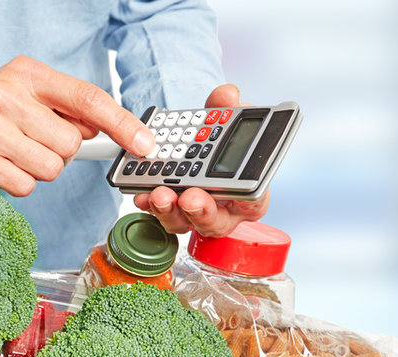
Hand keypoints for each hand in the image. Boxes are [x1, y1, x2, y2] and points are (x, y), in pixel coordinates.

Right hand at [0, 55, 154, 195]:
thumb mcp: (30, 92)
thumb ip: (70, 106)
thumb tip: (111, 132)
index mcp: (28, 73)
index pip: (88, 98)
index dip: (121, 123)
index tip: (144, 143)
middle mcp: (8, 96)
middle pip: (71, 143)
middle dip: (62, 149)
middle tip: (36, 138)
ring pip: (52, 167)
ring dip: (42, 167)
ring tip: (18, 151)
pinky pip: (28, 186)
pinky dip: (22, 182)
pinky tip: (3, 165)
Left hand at [133, 84, 269, 236]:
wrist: (187, 141)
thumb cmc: (215, 139)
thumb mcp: (222, 117)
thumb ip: (226, 106)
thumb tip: (228, 94)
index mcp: (245, 191)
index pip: (254, 203)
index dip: (249, 201)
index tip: (238, 191)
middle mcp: (221, 209)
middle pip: (216, 220)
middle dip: (202, 210)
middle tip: (190, 197)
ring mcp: (194, 214)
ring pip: (185, 221)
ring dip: (171, 209)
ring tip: (160, 193)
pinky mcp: (170, 212)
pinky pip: (162, 213)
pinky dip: (151, 204)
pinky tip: (142, 192)